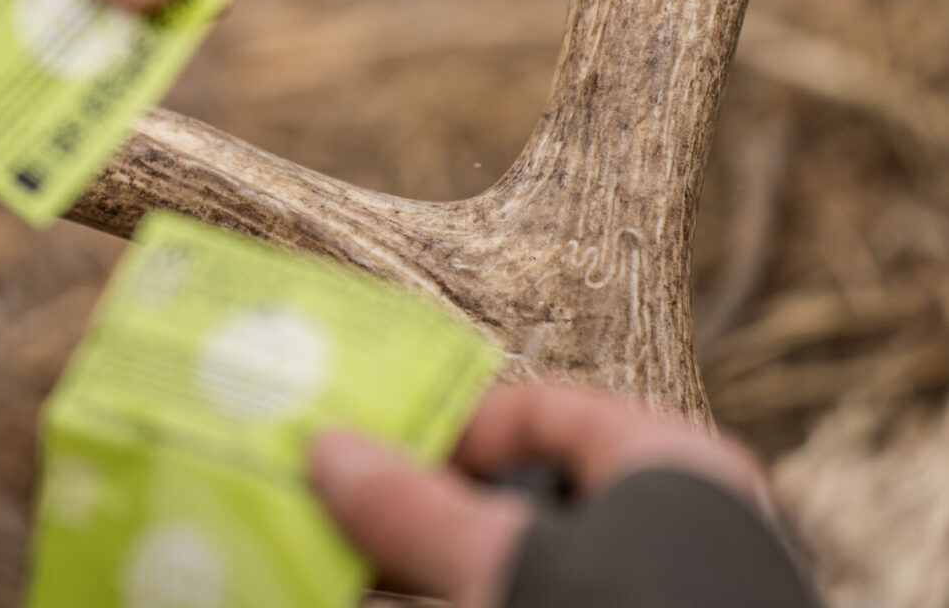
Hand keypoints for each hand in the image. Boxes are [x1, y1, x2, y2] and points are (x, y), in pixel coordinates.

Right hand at [308, 383, 770, 606]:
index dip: (453, 426)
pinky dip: (455, 603)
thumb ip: (417, 508)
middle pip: (516, 496)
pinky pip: (514, 603)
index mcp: (666, 470)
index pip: (543, 411)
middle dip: (422, 512)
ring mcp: (634, 596)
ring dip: (424, 573)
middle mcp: (661, 534)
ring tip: (347, 579)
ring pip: (509, 568)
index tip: (376, 454)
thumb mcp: (505, 563)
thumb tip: (334, 453)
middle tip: (347, 522)